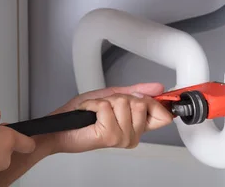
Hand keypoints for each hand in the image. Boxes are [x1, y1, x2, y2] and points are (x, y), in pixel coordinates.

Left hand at [45, 83, 172, 153]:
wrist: (61, 128)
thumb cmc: (82, 116)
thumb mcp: (112, 97)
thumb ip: (135, 92)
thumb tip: (157, 88)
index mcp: (136, 127)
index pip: (162, 116)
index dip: (157, 102)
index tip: (150, 96)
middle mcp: (133, 135)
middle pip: (141, 102)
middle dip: (120, 97)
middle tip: (107, 106)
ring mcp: (122, 137)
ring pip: (124, 103)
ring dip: (106, 101)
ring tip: (97, 111)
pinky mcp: (110, 135)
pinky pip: (106, 107)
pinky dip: (93, 104)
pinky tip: (89, 112)